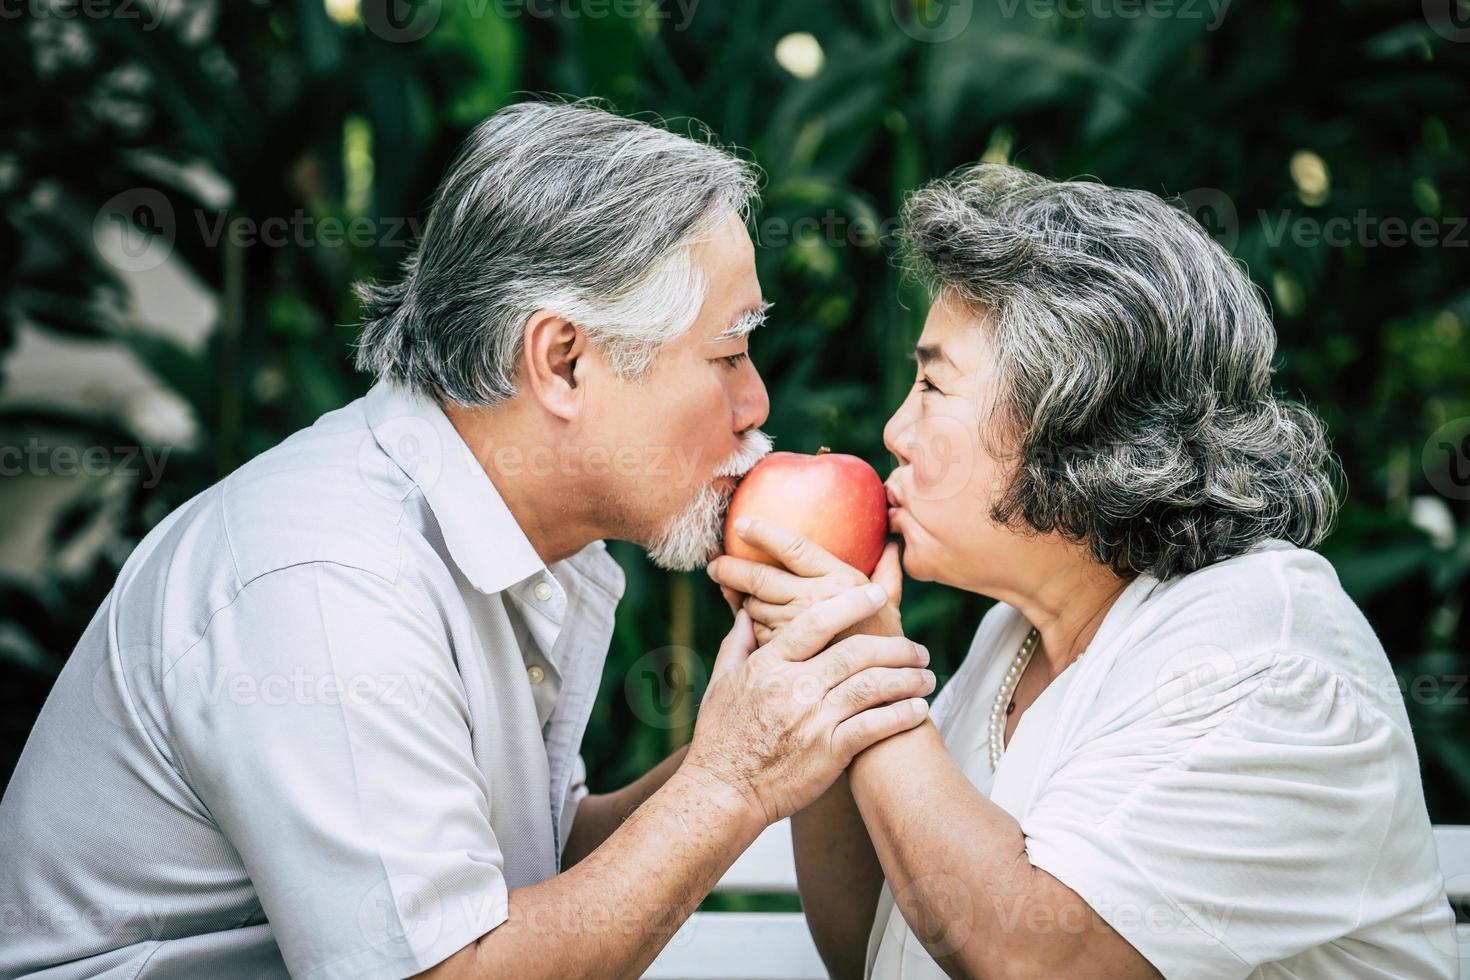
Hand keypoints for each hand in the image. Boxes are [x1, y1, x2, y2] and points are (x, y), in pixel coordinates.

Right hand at [682, 585, 933, 824]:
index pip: (816, 622)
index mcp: (770, 665)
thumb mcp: (722, 682)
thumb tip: (745, 615)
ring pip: (872, 686)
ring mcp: (813, 720)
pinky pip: (874, 726)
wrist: (723, 792)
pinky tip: (918, 709)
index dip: (851, 604)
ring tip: (926, 676)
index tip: (876, 595)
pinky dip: (901, 715)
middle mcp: (794, 688)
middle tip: (918, 648)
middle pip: (856, 652)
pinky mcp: (829, 752)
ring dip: (907, 678)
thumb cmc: (721, 737)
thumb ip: (739, 644)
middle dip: (896, 647)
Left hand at [708, 517, 904, 645]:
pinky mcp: (783, 653)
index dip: (764, 533)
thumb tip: (893, 545)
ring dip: (739, 598)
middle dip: (731, 568)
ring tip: (728, 590)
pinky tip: (746, 621)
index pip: (793, 548)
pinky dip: (748, 625)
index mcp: (840, 580)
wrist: (880, 699)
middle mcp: (816, 599)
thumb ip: (888, 575)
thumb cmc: (888, 649)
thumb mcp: (891, 608)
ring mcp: (797, 628)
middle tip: (715, 565)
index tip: (741, 525)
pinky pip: (756, 633)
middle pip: (761, 577)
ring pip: (754, 606)